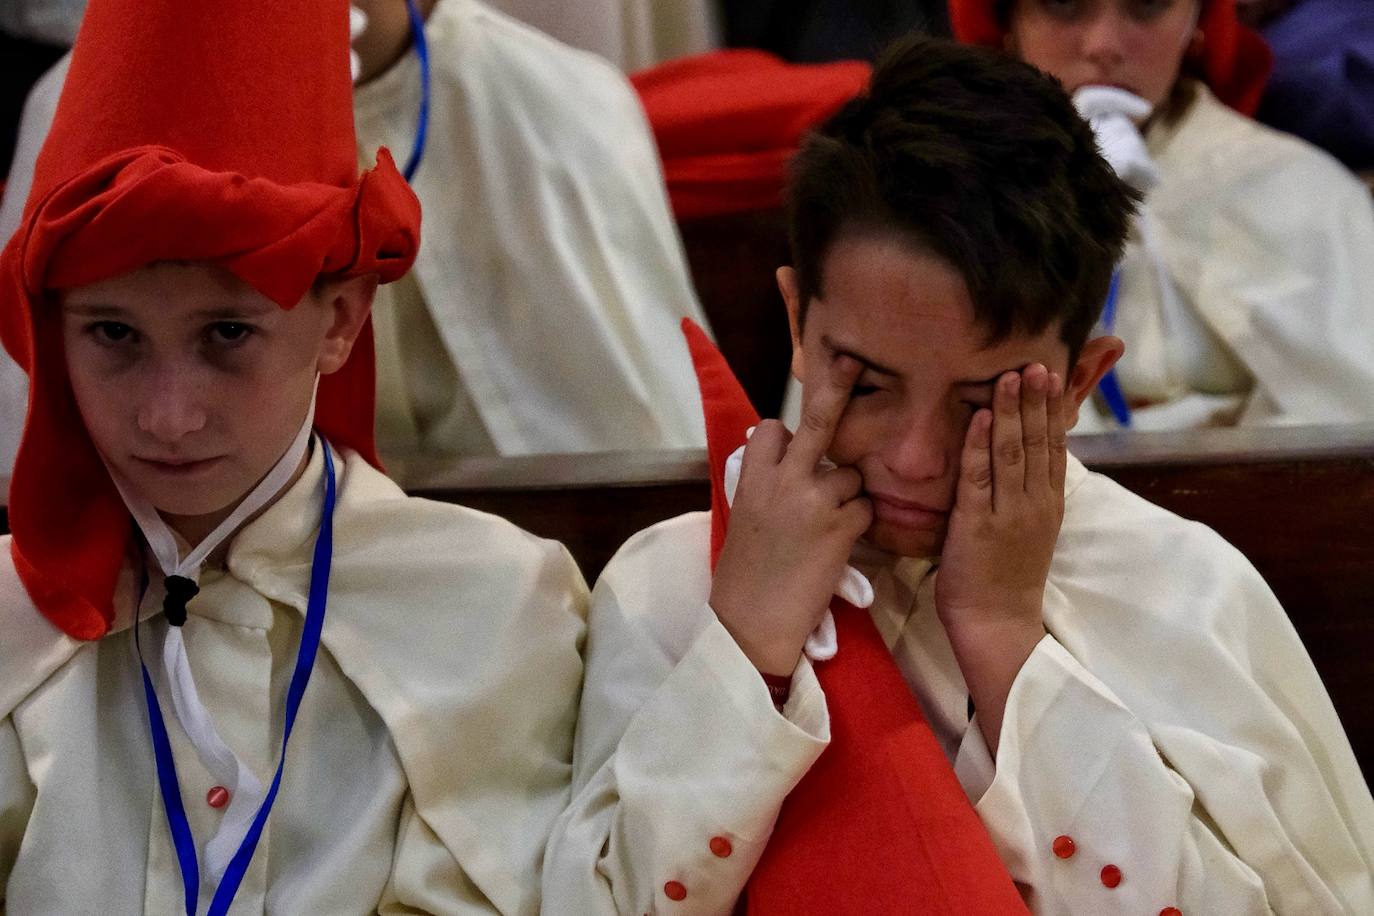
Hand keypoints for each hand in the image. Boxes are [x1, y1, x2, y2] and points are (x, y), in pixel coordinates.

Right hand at [710, 355, 872, 675]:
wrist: (751, 620)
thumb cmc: (743, 575)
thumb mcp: (741, 519)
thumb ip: (761, 485)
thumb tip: (779, 461)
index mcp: (751, 478)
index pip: (773, 429)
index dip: (787, 434)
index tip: (791, 445)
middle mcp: (783, 480)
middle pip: (816, 422)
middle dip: (835, 388)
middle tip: (850, 360)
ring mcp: (815, 500)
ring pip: (849, 475)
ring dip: (847, 495)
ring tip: (828, 527)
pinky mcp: (842, 527)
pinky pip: (864, 507)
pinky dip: (858, 523)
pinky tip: (839, 545)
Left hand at [936, 364, 1066, 751]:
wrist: (997, 623)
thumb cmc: (1005, 579)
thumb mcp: (1029, 531)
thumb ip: (1028, 496)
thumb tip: (1027, 464)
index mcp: (1048, 505)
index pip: (1054, 448)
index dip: (1052, 411)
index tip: (1052, 376)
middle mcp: (1034, 504)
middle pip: (1038, 442)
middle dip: (1036, 400)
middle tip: (1036, 362)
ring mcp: (1008, 513)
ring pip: (1012, 452)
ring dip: (1010, 411)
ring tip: (1010, 377)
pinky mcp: (978, 524)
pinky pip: (979, 476)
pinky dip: (979, 444)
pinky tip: (979, 416)